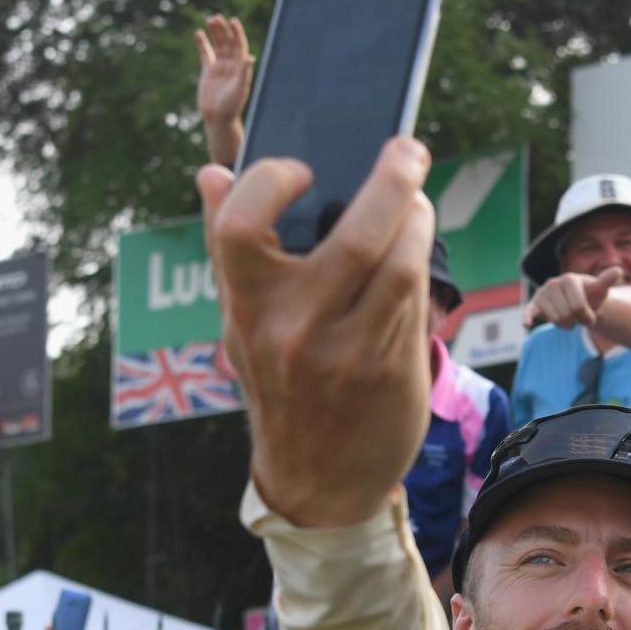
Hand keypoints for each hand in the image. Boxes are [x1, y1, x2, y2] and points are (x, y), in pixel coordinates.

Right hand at [194, 15, 255, 131]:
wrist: (218, 118)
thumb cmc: (231, 106)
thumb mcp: (239, 89)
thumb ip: (244, 73)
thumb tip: (250, 57)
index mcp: (241, 67)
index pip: (240, 45)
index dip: (237, 33)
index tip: (233, 21)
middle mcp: (232, 65)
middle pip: (228, 43)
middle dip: (223, 30)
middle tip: (217, 17)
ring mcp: (220, 67)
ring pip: (218, 45)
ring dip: (215, 33)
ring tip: (210, 20)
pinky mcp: (209, 72)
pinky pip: (206, 54)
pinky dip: (202, 44)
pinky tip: (199, 33)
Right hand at [200, 138, 437, 528]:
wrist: (317, 480)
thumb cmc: (279, 385)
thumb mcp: (240, 324)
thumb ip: (230, 250)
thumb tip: (211, 174)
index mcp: (246, 309)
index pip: (240, 225)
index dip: (269, 180)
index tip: (301, 167)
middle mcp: (294, 331)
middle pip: (358, 236)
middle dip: (392, 179)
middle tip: (406, 149)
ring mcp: (348, 353)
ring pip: (400, 263)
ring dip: (417, 217)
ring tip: (416, 198)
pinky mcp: (391, 370)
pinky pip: (414, 296)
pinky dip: (419, 258)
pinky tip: (416, 242)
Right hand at [524, 267, 622, 330]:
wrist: (581, 301)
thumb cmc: (591, 296)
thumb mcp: (600, 289)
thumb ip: (607, 280)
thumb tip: (618, 271)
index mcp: (569, 279)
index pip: (578, 307)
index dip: (586, 317)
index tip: (590, 317)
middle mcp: (553, 283)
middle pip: (566, 314)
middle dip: (576, 321)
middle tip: (579, 316)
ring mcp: (543, 293)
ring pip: (555, 320)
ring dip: (565, 325)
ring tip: (569, 317)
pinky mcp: (535, 304)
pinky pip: (529, 311)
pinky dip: (528, 318)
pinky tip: (526, 324)